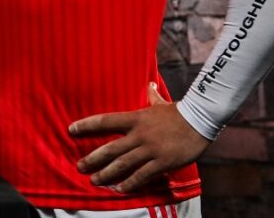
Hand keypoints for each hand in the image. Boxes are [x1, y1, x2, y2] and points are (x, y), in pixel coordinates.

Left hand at [69, 82, 210, 193]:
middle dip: (92, 158)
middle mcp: (139, 134)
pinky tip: (120, 189)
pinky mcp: (162, 162)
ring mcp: (150, 149)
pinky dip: (130, 183)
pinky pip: (142, 175)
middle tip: (79, 166)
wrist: (201, 120)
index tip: (71, 129)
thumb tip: (149, 84)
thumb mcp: (161, 103)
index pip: (105, 121)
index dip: (86, 125)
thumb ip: (152, 96)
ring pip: (123, 164)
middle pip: (110, 148)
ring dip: (106, 173)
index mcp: (136, 118)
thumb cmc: (179, 111)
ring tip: (94, 180)